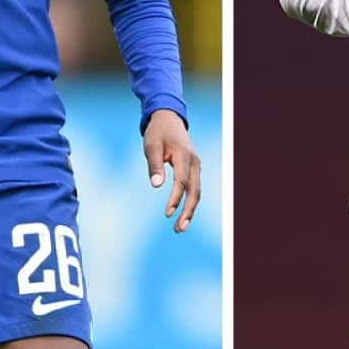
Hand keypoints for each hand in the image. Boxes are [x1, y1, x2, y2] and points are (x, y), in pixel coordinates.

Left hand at [144, 109, 201, 232]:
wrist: (168, 118)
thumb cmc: (157, 132)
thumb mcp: (151, 146)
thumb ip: (154, 165)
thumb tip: (156, 186)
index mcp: (184, 156)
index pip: (182, 182)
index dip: (175, 199)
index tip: (167, 214)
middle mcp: (194, 162)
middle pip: (195, 191)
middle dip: (188, 211)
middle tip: (179, 229)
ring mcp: (196, 165)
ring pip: (197, 191)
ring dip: (190, 209)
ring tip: (180, 227)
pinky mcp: (193, 167)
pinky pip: (194, 187)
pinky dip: (190, 201)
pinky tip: (183, 213)